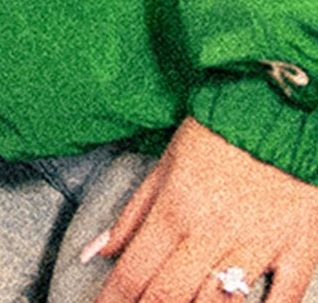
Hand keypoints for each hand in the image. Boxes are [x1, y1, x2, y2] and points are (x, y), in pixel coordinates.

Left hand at [85, 117, 317, 301]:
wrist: (278, 108)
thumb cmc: (216, 133)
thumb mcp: (165, 163)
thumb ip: (133, 213)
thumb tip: (96, 251)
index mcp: (175, 208)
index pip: (134, 272)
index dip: (113, 302)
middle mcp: (212, 231)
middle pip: (170, 296)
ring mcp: (257, 244)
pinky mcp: (298, 250)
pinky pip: (281, 301)